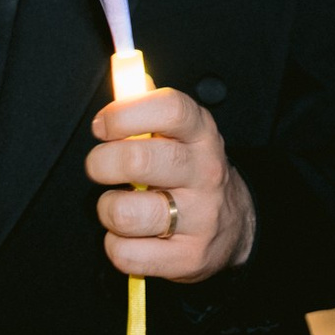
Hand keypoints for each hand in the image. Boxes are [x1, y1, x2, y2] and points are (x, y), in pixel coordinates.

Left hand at [87, 86, 256, 282]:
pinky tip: (130, 236)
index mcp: (202, 134)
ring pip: (127, 213)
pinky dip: (116, 245)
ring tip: (118, 204)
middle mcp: (205, 172)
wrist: (235, 226)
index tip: (102, 125)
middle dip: (102, 163)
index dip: (126, 113)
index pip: (169, 109)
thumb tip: (124, 76)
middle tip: (100, 166)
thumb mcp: (182, 134)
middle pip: (139, 160)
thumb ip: (150, 107)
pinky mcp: (188, 257)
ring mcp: (200, 217)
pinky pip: (127, 253)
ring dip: (107, 209)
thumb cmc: (191, 172)